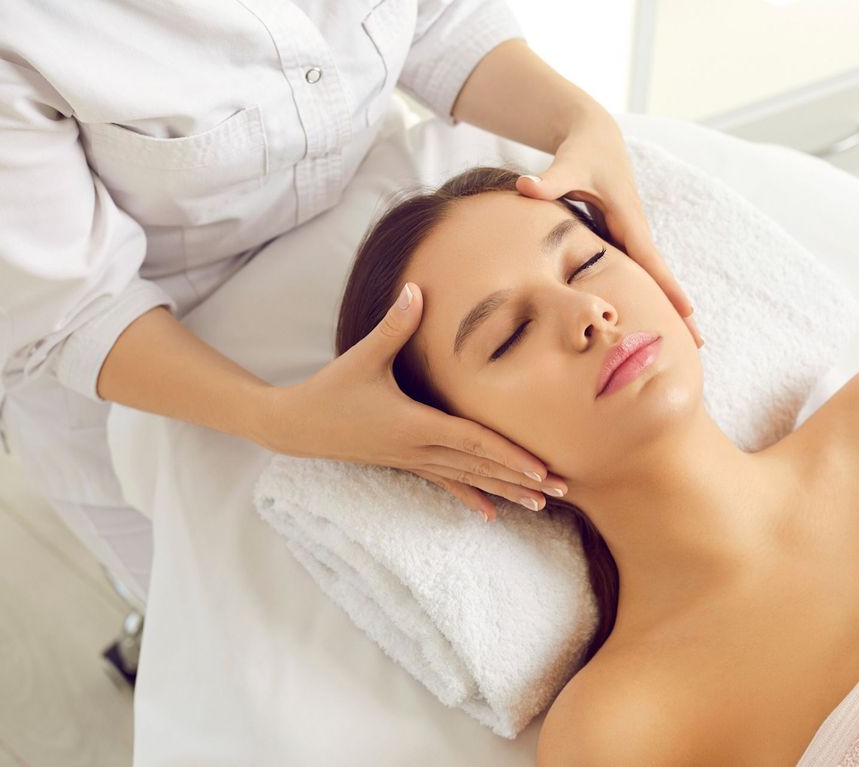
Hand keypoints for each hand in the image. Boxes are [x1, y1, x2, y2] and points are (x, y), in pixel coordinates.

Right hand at [260, 282, 567, 521]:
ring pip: (468, 480)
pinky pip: (446, 483)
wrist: (295, 426)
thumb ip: (393, 325)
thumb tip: (415, 289)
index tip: (541, 469)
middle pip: (480, 467)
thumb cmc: (331, 389)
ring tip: (542, 506)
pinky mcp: (406, 463)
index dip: (508, 455)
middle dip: (521, 480)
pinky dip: (471, 496)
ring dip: (505, 491)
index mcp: (415, 424)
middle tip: (563, 492)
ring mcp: (413, 460)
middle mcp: (419, 449)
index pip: (472, 442)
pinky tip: (491, 515)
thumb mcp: (362, 356)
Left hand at [516, 110, 704, 347]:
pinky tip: (651, 318)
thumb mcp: (567, 164)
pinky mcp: (621, 238)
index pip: (649, 259)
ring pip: (649, 276)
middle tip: (698, 344)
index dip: (666, 286)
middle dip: (678, 308)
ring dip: (667, 306)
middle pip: (658, 276)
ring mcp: (630, 236)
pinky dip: (647, 294)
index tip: (686, 313)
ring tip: (686, 342)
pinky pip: (636, 271)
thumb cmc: (581, 150)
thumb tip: (525, 186)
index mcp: (628, 217)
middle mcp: (635, 230)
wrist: (593, 135)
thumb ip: (549, 180)